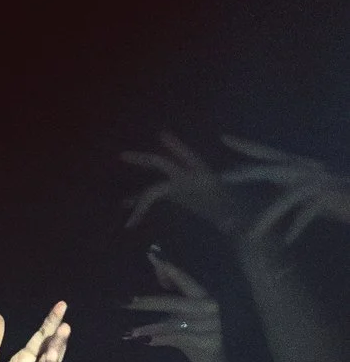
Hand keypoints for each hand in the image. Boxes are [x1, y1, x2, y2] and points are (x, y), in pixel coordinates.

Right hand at [121, 132, 246, 234]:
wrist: (239, 217)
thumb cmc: (240, 212)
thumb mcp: (236, 213)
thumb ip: (232, 219)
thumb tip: (230, 225)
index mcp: (203, 176)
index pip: (186, 159)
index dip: (177, 147)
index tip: (163, 135)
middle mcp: (189, 177)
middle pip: (162, 164)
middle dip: (143, 159)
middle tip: (122, 155)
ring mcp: (181, 186)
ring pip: (154, 186)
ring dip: (139, 197)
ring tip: (125, 206)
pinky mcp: (178, 196)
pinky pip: (156, 197)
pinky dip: (142, 204)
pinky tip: (130, 215)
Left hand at [124, 253, 225, 361]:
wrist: (211, 360)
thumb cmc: (192, 330)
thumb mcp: (182, 308)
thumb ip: (172, 286)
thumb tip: (158, 264)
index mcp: (202, 294)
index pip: (183, 278)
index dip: (167, 267)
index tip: (151, 255)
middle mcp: (208, 306)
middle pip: (173, 302)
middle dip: (147, 302)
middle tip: (124, 302)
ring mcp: (210, 324)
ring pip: (174, 324)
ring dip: (150, 328)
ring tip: (130, 332)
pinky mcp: (208, 341)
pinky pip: (180, 339)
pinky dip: (162, 340)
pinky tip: (146, 342)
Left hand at [216, 135, 349, 243]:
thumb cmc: (335, 197)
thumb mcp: (306, 192)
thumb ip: (284, 191)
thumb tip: (265, 190)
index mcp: (297, 167)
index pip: (268, 153)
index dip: (248, 146)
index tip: (224, 138)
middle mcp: (307, 169)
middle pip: (273, 168)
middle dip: (249, 172)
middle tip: (224, 177)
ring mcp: (319, 181)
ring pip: (288, 197)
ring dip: (268, 217)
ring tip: (251, 236)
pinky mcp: (330, 195)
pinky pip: (309, 210)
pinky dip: (297, 225)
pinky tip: (287, 239)